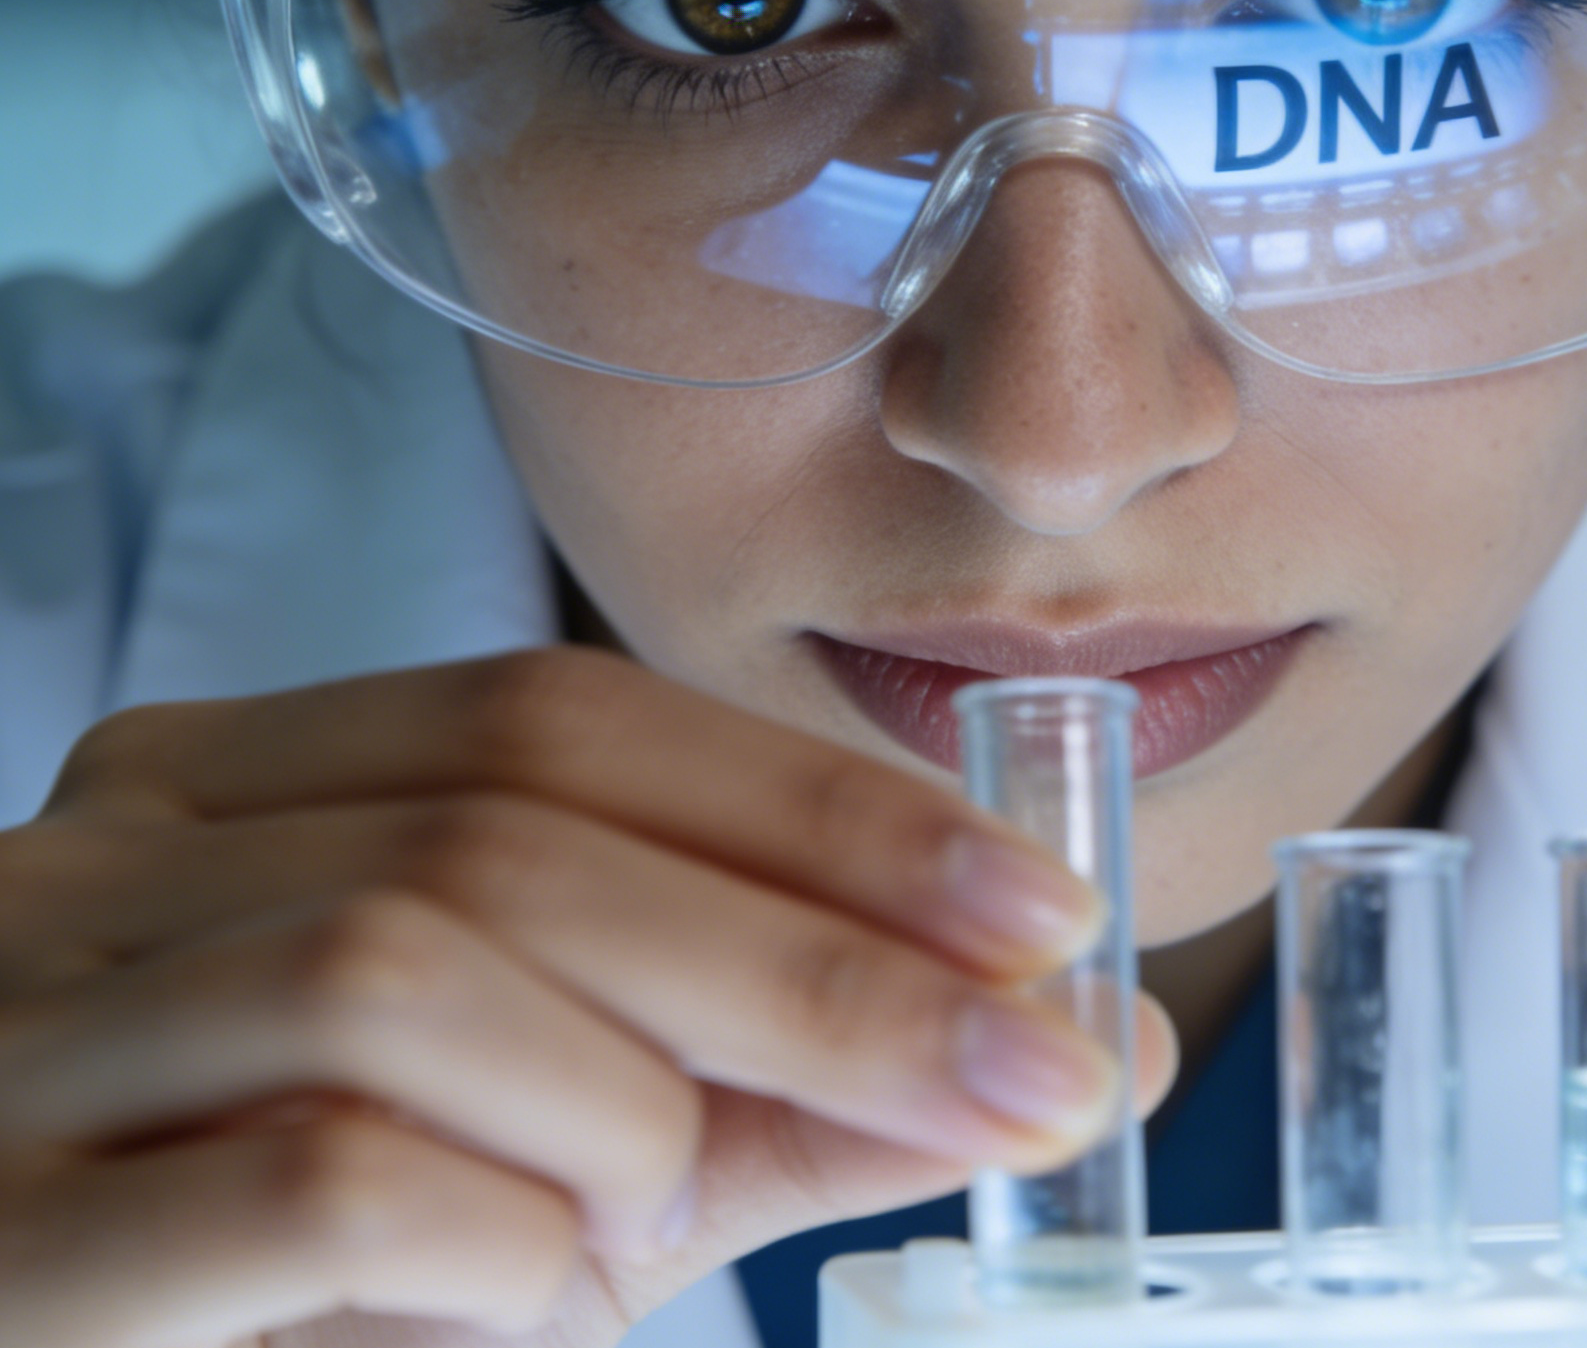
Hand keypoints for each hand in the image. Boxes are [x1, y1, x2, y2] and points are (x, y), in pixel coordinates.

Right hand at [0, 647, 1176, 1347]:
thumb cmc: (291, 1262)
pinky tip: (519, 1300)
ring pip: (409, 966)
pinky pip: (321, 1177)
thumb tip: (1064, 1040)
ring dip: (623, 1108)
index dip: (814, 802)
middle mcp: (117, 860)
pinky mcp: (0, 1240)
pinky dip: (497, 1244)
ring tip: (651, 1219)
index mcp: (235, 781)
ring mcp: (31, 1027)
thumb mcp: (548, 1140)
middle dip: (812, 952)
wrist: (58, 1347)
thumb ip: (772, 1087)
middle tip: (1029, 1065)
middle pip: (513, 827)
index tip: (1037, 907)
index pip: (560, 717)